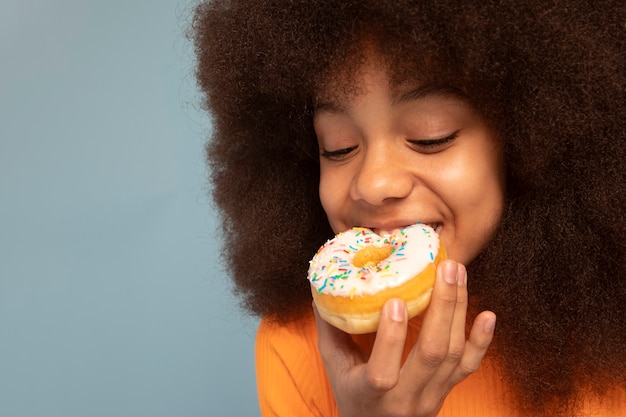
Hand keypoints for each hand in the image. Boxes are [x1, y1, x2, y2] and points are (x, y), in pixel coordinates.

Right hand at [314, 260, 495, 416]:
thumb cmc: (353, 398)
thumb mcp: (335, 368)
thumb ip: (331, 331)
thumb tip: (321, 291)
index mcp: (370, 395)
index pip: (383, 372)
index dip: (391, 337)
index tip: (396, 300)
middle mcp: (405, 400)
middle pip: (432, 353)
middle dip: (443, 306)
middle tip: (446, 267)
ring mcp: (431, 397)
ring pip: (454, 354)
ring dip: (459, 310)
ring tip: (458, 273)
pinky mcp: (447, 392)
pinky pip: (469, 368)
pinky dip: (482, 341)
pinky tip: (488, 315)